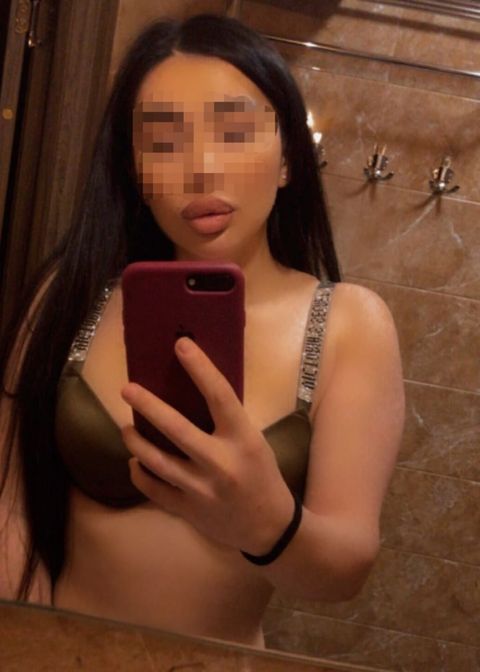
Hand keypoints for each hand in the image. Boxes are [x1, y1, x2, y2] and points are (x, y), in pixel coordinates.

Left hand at [120, 336, 294, 555]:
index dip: (200, 368)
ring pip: (156, 461)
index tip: (181, 345)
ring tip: (125, 427)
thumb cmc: (262, 476)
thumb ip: (226, 423)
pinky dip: (140, 473)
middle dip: (148, 406)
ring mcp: (201, 489)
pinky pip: (153, 489)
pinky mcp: (188, 509)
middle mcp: (220, 463)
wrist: (269, 527)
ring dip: (135, 441)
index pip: (220, 396)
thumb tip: (191, 393)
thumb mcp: (254, 443)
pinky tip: (135, 461)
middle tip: (127, 389)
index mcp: (243, 439)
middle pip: (176, 429)